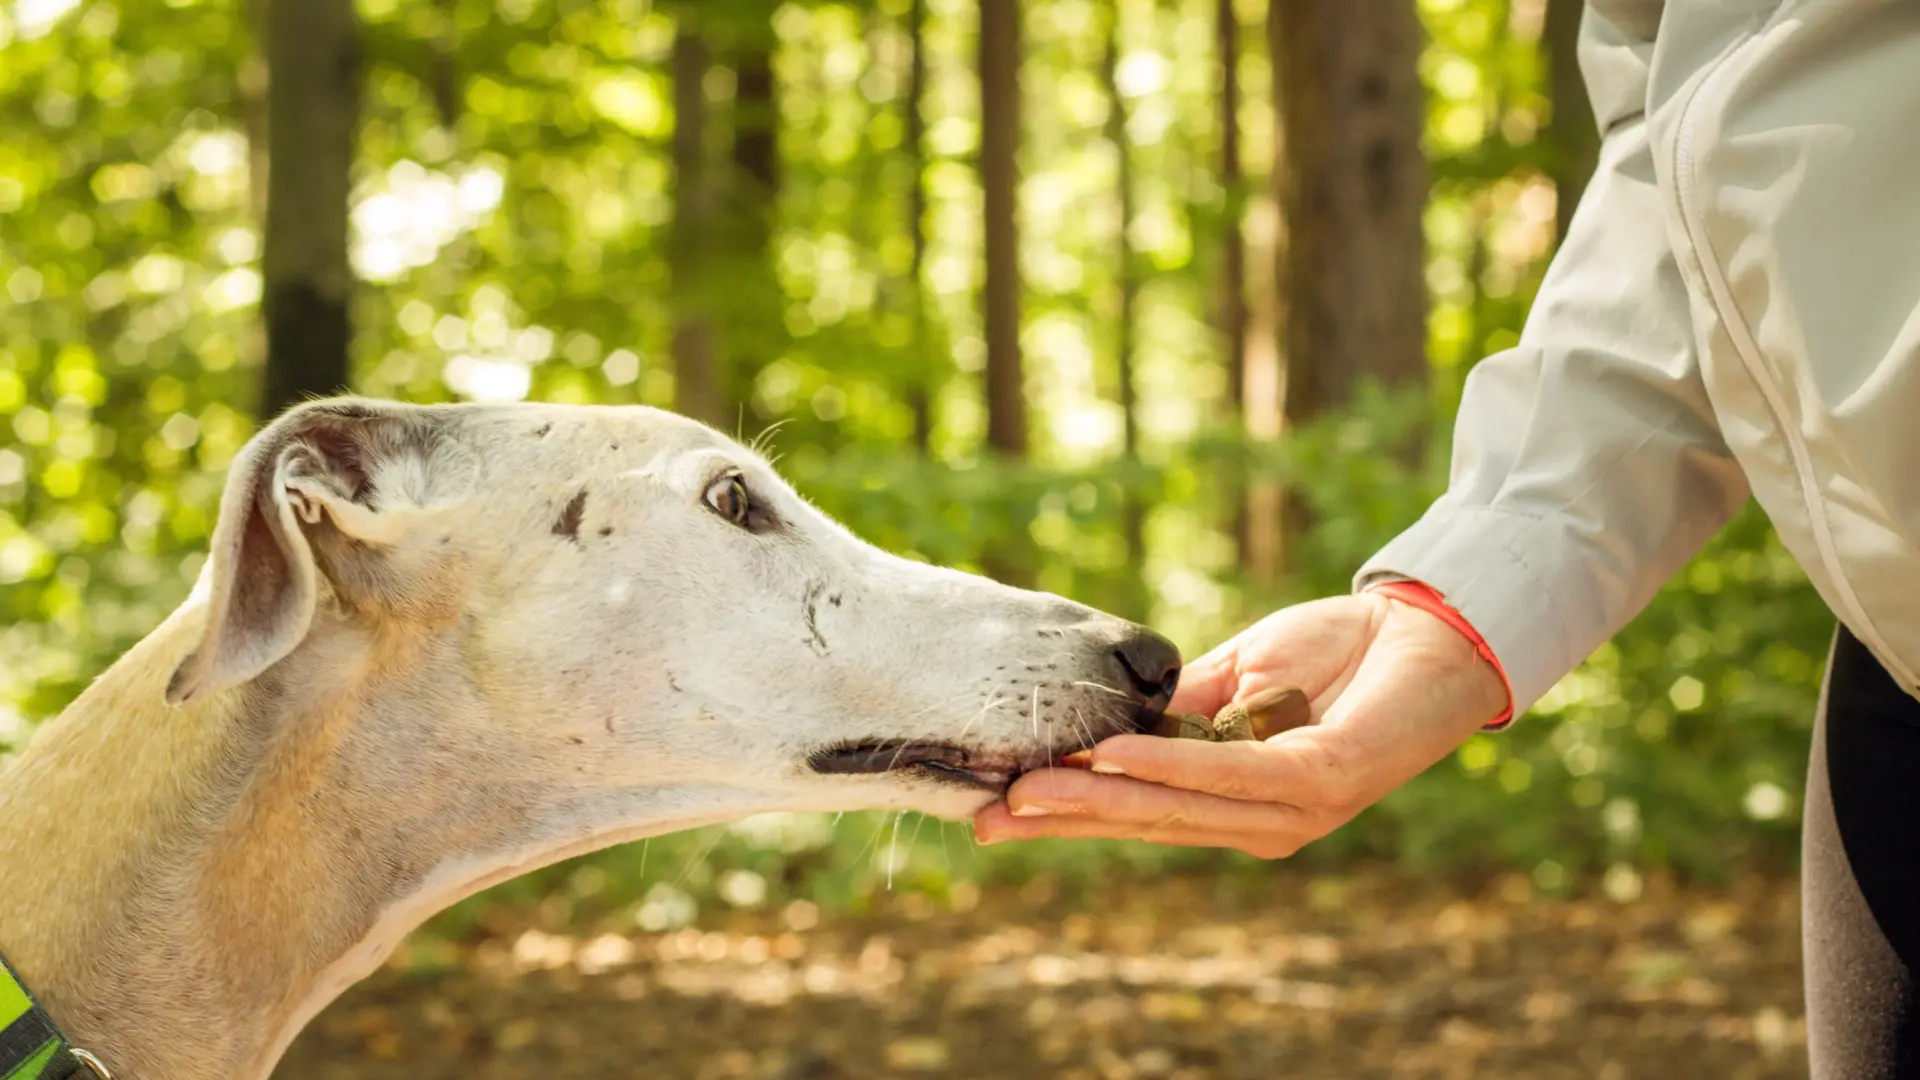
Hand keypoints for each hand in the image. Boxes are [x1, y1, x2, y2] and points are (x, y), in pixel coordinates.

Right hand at [973, 592, 1510, 857]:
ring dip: (1100, 799)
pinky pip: (1230, 774)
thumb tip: (1099, 725)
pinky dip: (1168, 766)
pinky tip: (1113, 756)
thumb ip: (1175, 709)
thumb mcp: (1235, 676)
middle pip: (1147, 822)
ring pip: (1177, 808)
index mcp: (1236, 802)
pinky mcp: (1322, 781)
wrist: (1430, 627)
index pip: (1139, 812)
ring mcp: (1292, 810)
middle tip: (989, 820)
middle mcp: (1261, 822)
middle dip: (1065, 820)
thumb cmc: (1338, 652)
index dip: (1068, 812)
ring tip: (1031, 792)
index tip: (992, 811)